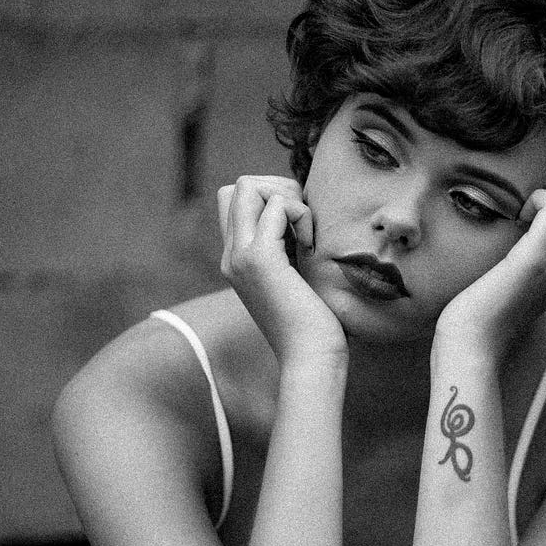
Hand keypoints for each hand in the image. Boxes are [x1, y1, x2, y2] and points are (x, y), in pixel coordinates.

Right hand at [218, 176, 345, 365]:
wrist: (309, 360)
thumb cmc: (313, 327)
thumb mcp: (296, 281)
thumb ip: (288, 252)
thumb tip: (302, 219)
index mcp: (236, 261)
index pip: (233, 202)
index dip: (268, 198)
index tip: (296, 227)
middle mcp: (231, 256)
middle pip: (236, 187)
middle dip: (276, 189)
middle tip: (303, 223)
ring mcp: (241, 256)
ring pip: (247, 185)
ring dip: (287, 197)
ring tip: (306, 234)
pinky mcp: (260, 259)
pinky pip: (277, 204)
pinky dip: (301, 213)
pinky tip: (311, 246)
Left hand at [434, 176, 545, 356]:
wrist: (476, 342)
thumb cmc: (492, 307)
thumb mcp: (529, 276)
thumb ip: (542, 252)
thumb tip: (536, 221)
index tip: (543, 204)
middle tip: (537, 202)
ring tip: (530, 210)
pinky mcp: (536, 259)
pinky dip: (537, 199)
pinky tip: (518, 218)